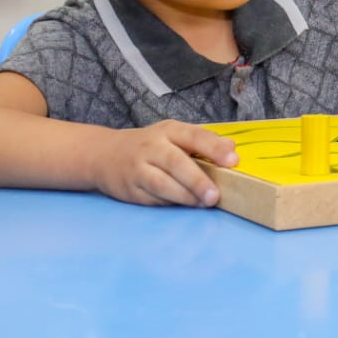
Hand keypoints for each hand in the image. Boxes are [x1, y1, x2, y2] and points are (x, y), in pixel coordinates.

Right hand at [90, 120, 238, 207]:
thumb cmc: (151, 145)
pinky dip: (169, 203)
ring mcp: (138, 169)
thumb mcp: (175, 135)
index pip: (194, 136)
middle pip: (176, 163)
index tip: (233, 161)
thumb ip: (204, 141)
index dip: (214, 148)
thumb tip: (231, 148)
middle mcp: (152, 147)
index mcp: (169, 130)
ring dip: (185, 196)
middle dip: (197, 181)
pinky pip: (152, 199)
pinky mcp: (129, 190)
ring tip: (203, 203)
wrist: (104, 154)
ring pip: (162, 184)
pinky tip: (183, 206)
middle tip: (215, 195)